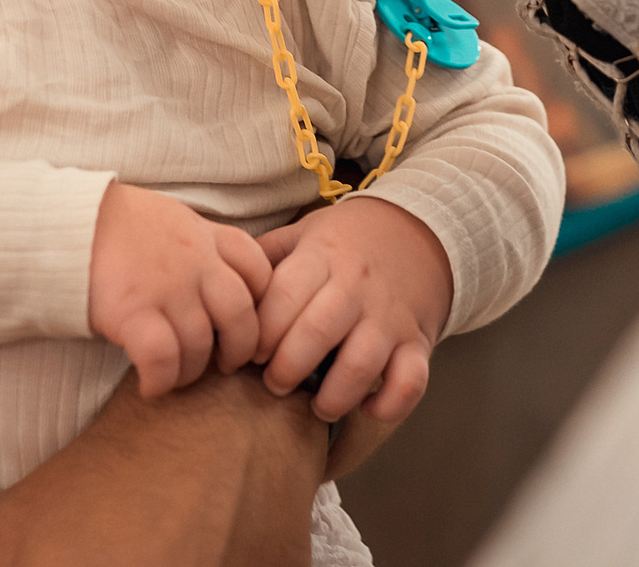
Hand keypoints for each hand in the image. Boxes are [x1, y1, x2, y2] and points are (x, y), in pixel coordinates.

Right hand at [88, 182, 273, 397]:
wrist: (63, 221)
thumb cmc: (110, 222)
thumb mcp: (167, 217)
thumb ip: (196, 242)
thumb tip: (216, 274)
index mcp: (203, 234)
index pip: (257, 266)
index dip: (261, 300)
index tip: (247, 321)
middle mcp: (194, 261)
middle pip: (241, 315)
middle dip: (240, 348)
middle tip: (227, 364)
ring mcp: (166, 288)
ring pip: (201, 346)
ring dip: (192, 371)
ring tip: (177, 376)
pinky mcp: (133, 312)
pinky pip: (163, 361)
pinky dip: (160, 381)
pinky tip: (151, 387)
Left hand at [254, 195, 454, 423]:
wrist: (420, 231)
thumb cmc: (347, 241)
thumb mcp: (304, 233)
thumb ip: (264, 257)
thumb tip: (218, 283)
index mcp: (322, 257)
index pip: (284, 296)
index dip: (259, 332)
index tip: (246, 353)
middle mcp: (357, 286)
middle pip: (316, 332)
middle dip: (285, 369)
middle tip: (273, 383)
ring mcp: (390, 317)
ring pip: (361, 364)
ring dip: (332, 396)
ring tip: (314, 405)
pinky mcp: (418, 342)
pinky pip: (410, 383)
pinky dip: (388, 405)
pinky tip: (366, 407)